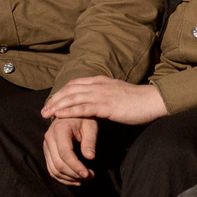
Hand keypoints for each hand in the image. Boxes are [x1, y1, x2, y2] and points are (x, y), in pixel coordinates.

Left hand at [42, 76, 167, 126]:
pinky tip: (60, 116)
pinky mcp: (106, 106)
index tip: (52, 101)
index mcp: (101, 81)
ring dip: (57, 106)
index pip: (75, 84)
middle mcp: (99, 85)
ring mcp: (102, 94)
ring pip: (73, 98)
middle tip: (43, 110)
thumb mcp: (117, 93)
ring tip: (46, 114)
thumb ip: (105, 95)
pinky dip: (69, 111)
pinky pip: (83, 108)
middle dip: (55, 99)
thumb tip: (96, 103)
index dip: (62, 92)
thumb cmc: (138, 101)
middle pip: (70, 90)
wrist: (153, 101)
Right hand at [43, 113, 98, 184]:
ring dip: (69, 178)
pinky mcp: (47, 152)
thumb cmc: (83, 118)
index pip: (65, 153)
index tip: (88, 174)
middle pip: (58, 164)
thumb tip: (90, 157)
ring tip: (85, 179)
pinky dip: (63, 178)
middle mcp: (49, 138)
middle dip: (74, 174)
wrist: (71, 112)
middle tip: (91, 177)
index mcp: (59, 130)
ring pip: (54, 169)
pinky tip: (76, 180)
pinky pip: (52, 169)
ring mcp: (46, 146)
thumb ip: (89, 141)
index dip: (76, 166)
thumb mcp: (90, 126)